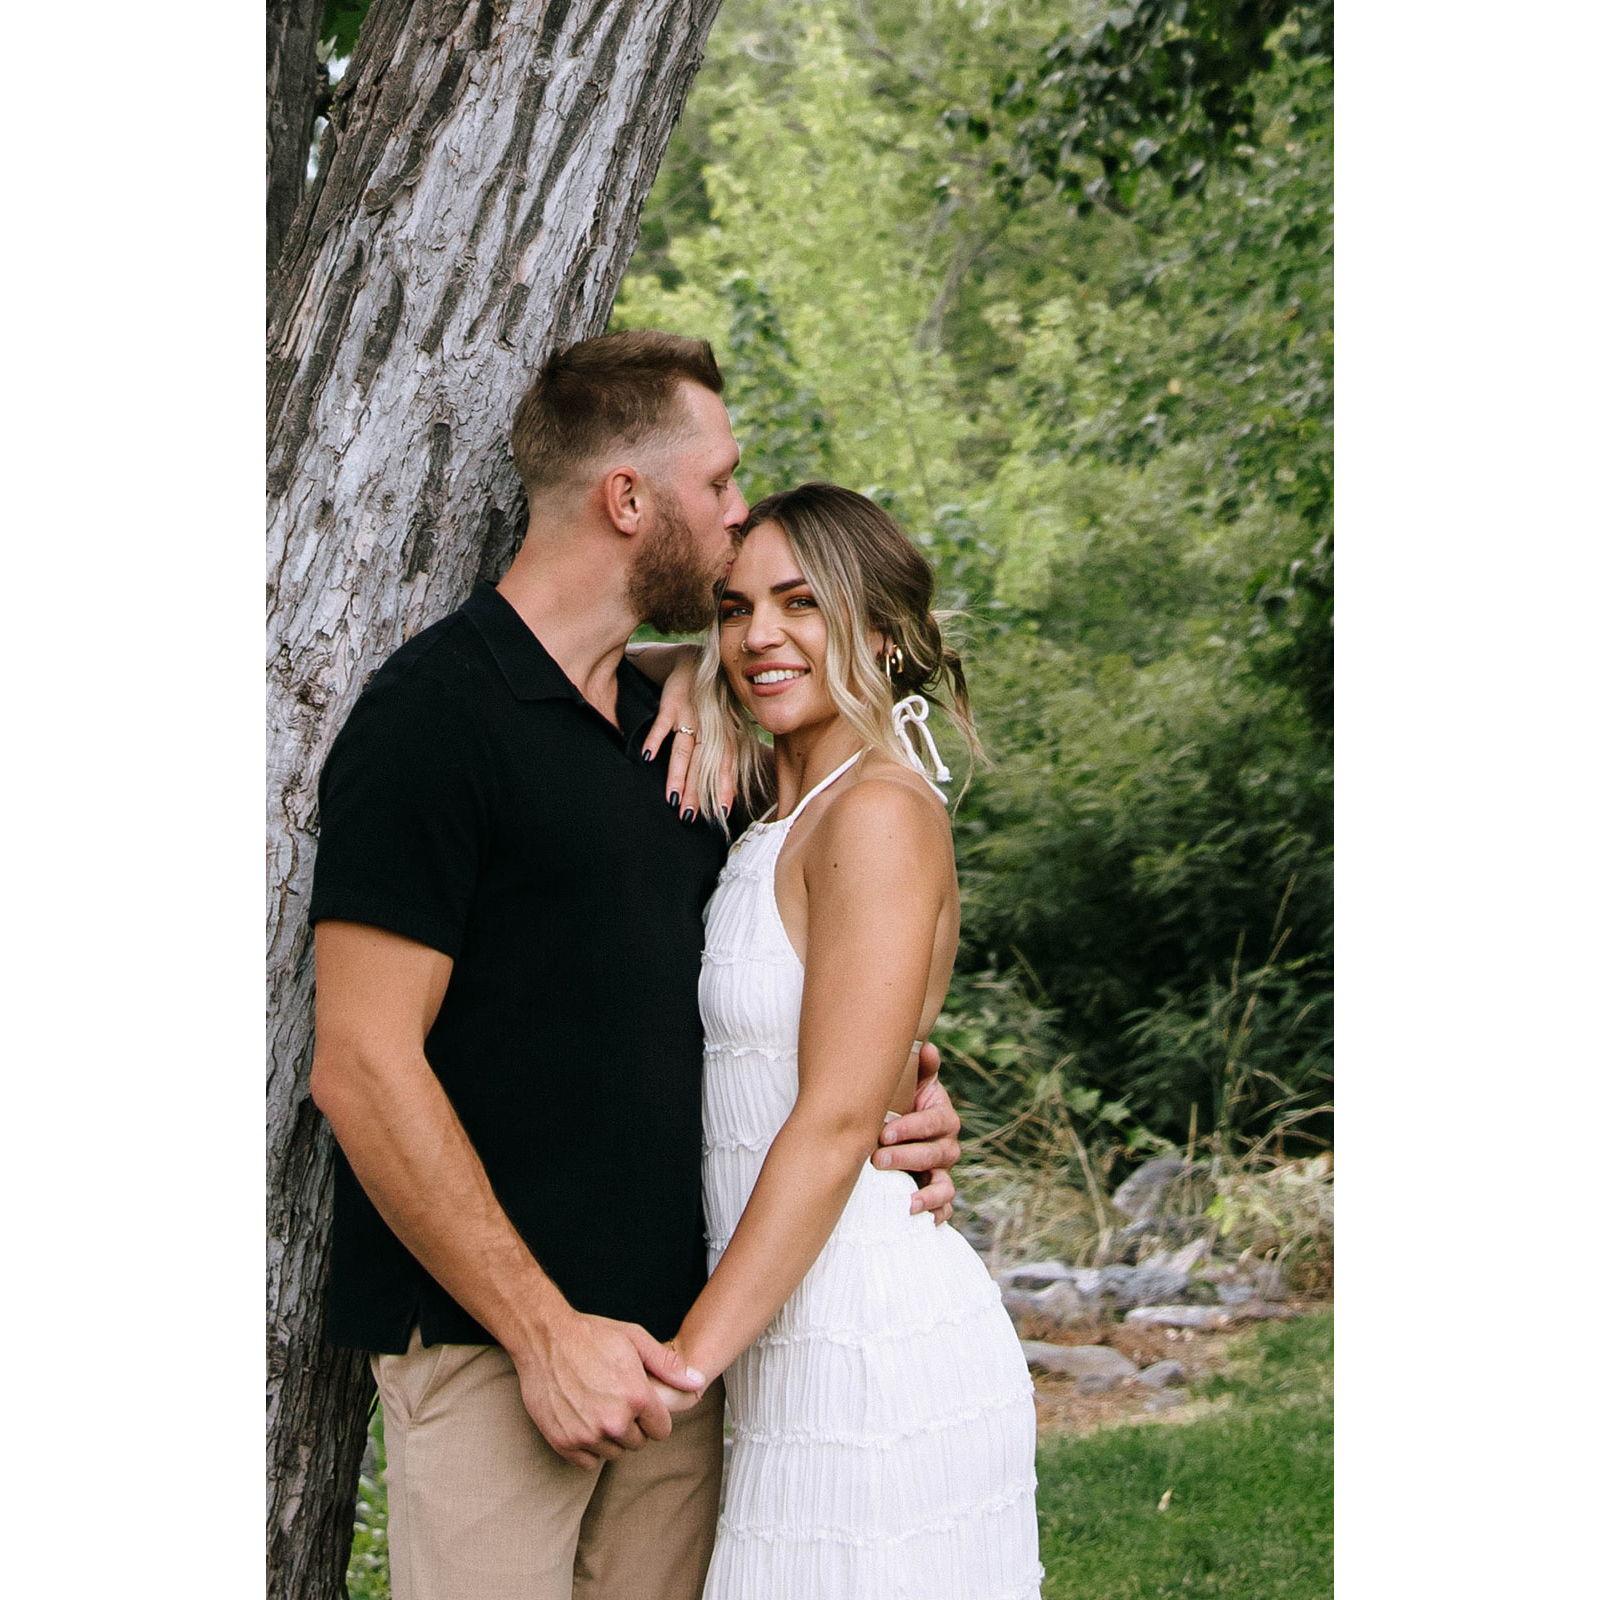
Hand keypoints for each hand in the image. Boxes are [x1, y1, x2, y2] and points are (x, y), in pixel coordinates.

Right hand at [513, 1310, 704, 1469]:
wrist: (545, 1339)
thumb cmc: (591, 1335)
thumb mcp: (634, 1339)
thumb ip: (668, 1365)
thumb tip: (698, 1382)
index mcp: (637, 1397)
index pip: (661, 1430)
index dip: (653, 1416)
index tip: (641, 1403)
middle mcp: (614, 1421)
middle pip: (638, 1443)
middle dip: (632, 1425)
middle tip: (615, 1399)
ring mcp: (588, 1435)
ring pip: (613, 1453)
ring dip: (610, 1437)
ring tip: (598, 1406)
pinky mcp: (564, 1443)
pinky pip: (588, 1462)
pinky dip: (588, 1447)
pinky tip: (583, 1420)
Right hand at [639, 646, 734, 820]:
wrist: (696, 663)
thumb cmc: (711, 701)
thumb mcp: (724, 724)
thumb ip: (724, 753)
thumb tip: (728, 788)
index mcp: (725, 734)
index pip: (726, 766)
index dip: (725, 788)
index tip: (722, 813)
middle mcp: (710, 727)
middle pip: (703, 765)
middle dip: (697, 792)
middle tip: (690, 816)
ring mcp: (691, 716)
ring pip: (683, 750)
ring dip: (678, 775)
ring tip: (672, 798)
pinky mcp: (671, 704)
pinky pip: (662, 724)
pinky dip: (655, 739)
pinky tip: (647, 756)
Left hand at [873, 1041, 959, 1223]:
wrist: (901, 1126)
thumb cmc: (903, 1102)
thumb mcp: (911, 1084)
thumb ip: (921, 1068)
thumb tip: (927, 1047)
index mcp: (943, 1117)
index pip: (933, 1122)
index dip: (911, 1127)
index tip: (884, 1132)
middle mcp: (947, 1145)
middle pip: (936, 1154)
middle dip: (907, 1157)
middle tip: (878, 1159)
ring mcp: (943, 1171)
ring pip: (944, 1184)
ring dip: (928, 1195)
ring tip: (908, 1203)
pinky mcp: (937, 1192)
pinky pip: (945, 1208)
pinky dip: (937, 1214)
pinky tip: (923, 1221)